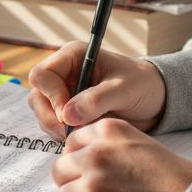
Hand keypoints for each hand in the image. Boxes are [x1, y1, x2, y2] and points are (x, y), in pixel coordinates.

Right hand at [27, 41, 166, 139]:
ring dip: (57, 128)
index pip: (41, 75)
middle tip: (73, 132)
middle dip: (51, 117)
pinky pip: (53, 126)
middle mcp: (64, 73)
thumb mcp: (123, 90)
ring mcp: (64, 93)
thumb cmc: (142, 85)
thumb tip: (67, 115)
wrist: (155, 100)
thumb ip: (96, 100)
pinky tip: (84, 134)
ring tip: (84, 132)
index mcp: (73, 57)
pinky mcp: (68, 112)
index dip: (51, 96)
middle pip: (36, 97)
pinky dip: (63, 134)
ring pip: (42, 114)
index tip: (69, 115)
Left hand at [51, 119, 191, 191]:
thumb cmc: (172, 178)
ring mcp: (91, 187)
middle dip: (73, 182)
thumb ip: (108, 147)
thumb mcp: (139, 144)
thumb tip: (79, 160)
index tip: (91, 170)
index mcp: (106, 131)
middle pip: (60, 169)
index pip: (72, 143)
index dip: (79, 159)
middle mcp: (94, 155)